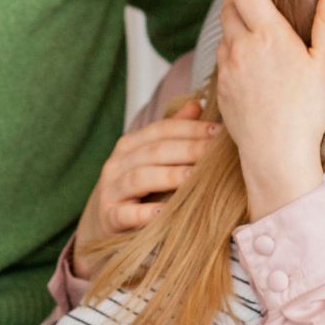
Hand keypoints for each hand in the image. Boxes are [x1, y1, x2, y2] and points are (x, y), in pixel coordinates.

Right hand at [73, 99, 221, 278]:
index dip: (190, 128)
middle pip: (154, 151)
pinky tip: (164, 212)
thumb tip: (197, 104)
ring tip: (193, 177)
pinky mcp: (110, 218)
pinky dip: (144, 213)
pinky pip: (126, 214)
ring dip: (169, 176)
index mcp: (130, 145)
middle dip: (187, 149)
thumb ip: (173, 132)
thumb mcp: (152, 158)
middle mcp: (117, 164)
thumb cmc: (139, 186)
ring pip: (140, 178)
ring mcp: (111, 191)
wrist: (106, 221)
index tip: (218, 132)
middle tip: (214, 153)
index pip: (162, 130)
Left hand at [214, 0, 324, 219]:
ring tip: (246, 14)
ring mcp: (227, 69)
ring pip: (225, 32)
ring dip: (232, 18)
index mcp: (268, 35)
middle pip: (230, 7)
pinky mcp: (221, 89)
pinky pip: (223, 57)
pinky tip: (245, 55)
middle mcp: (241, 47)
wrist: (277, 155)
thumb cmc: (307, 112)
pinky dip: (231, 46)